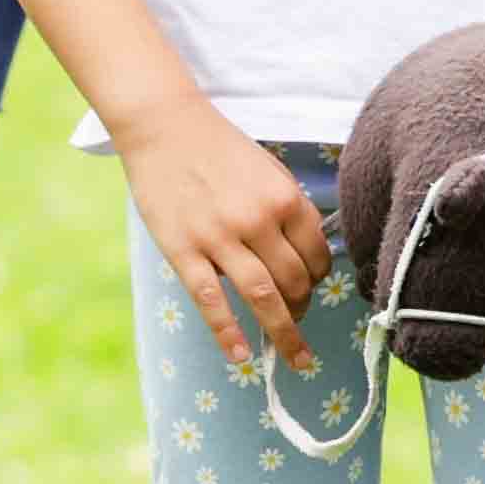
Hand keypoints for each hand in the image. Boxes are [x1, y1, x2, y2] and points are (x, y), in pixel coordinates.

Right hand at [120, 107, 328, 374]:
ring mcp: (219, 238)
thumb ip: (289, 212)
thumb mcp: (269, 172)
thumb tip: (307, 258)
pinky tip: (242, 356)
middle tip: (298, 319)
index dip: (319, 279)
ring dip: (283, 332)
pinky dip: (229, 333)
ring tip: (293, 356)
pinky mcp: (183, 251)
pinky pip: (211, 301)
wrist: (165, 126)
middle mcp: (257, 220)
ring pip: (262, 297)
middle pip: (295, 281)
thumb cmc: (220, 150)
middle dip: (302, 308)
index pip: (318, 255)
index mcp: (285, 198)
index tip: (311, 288)